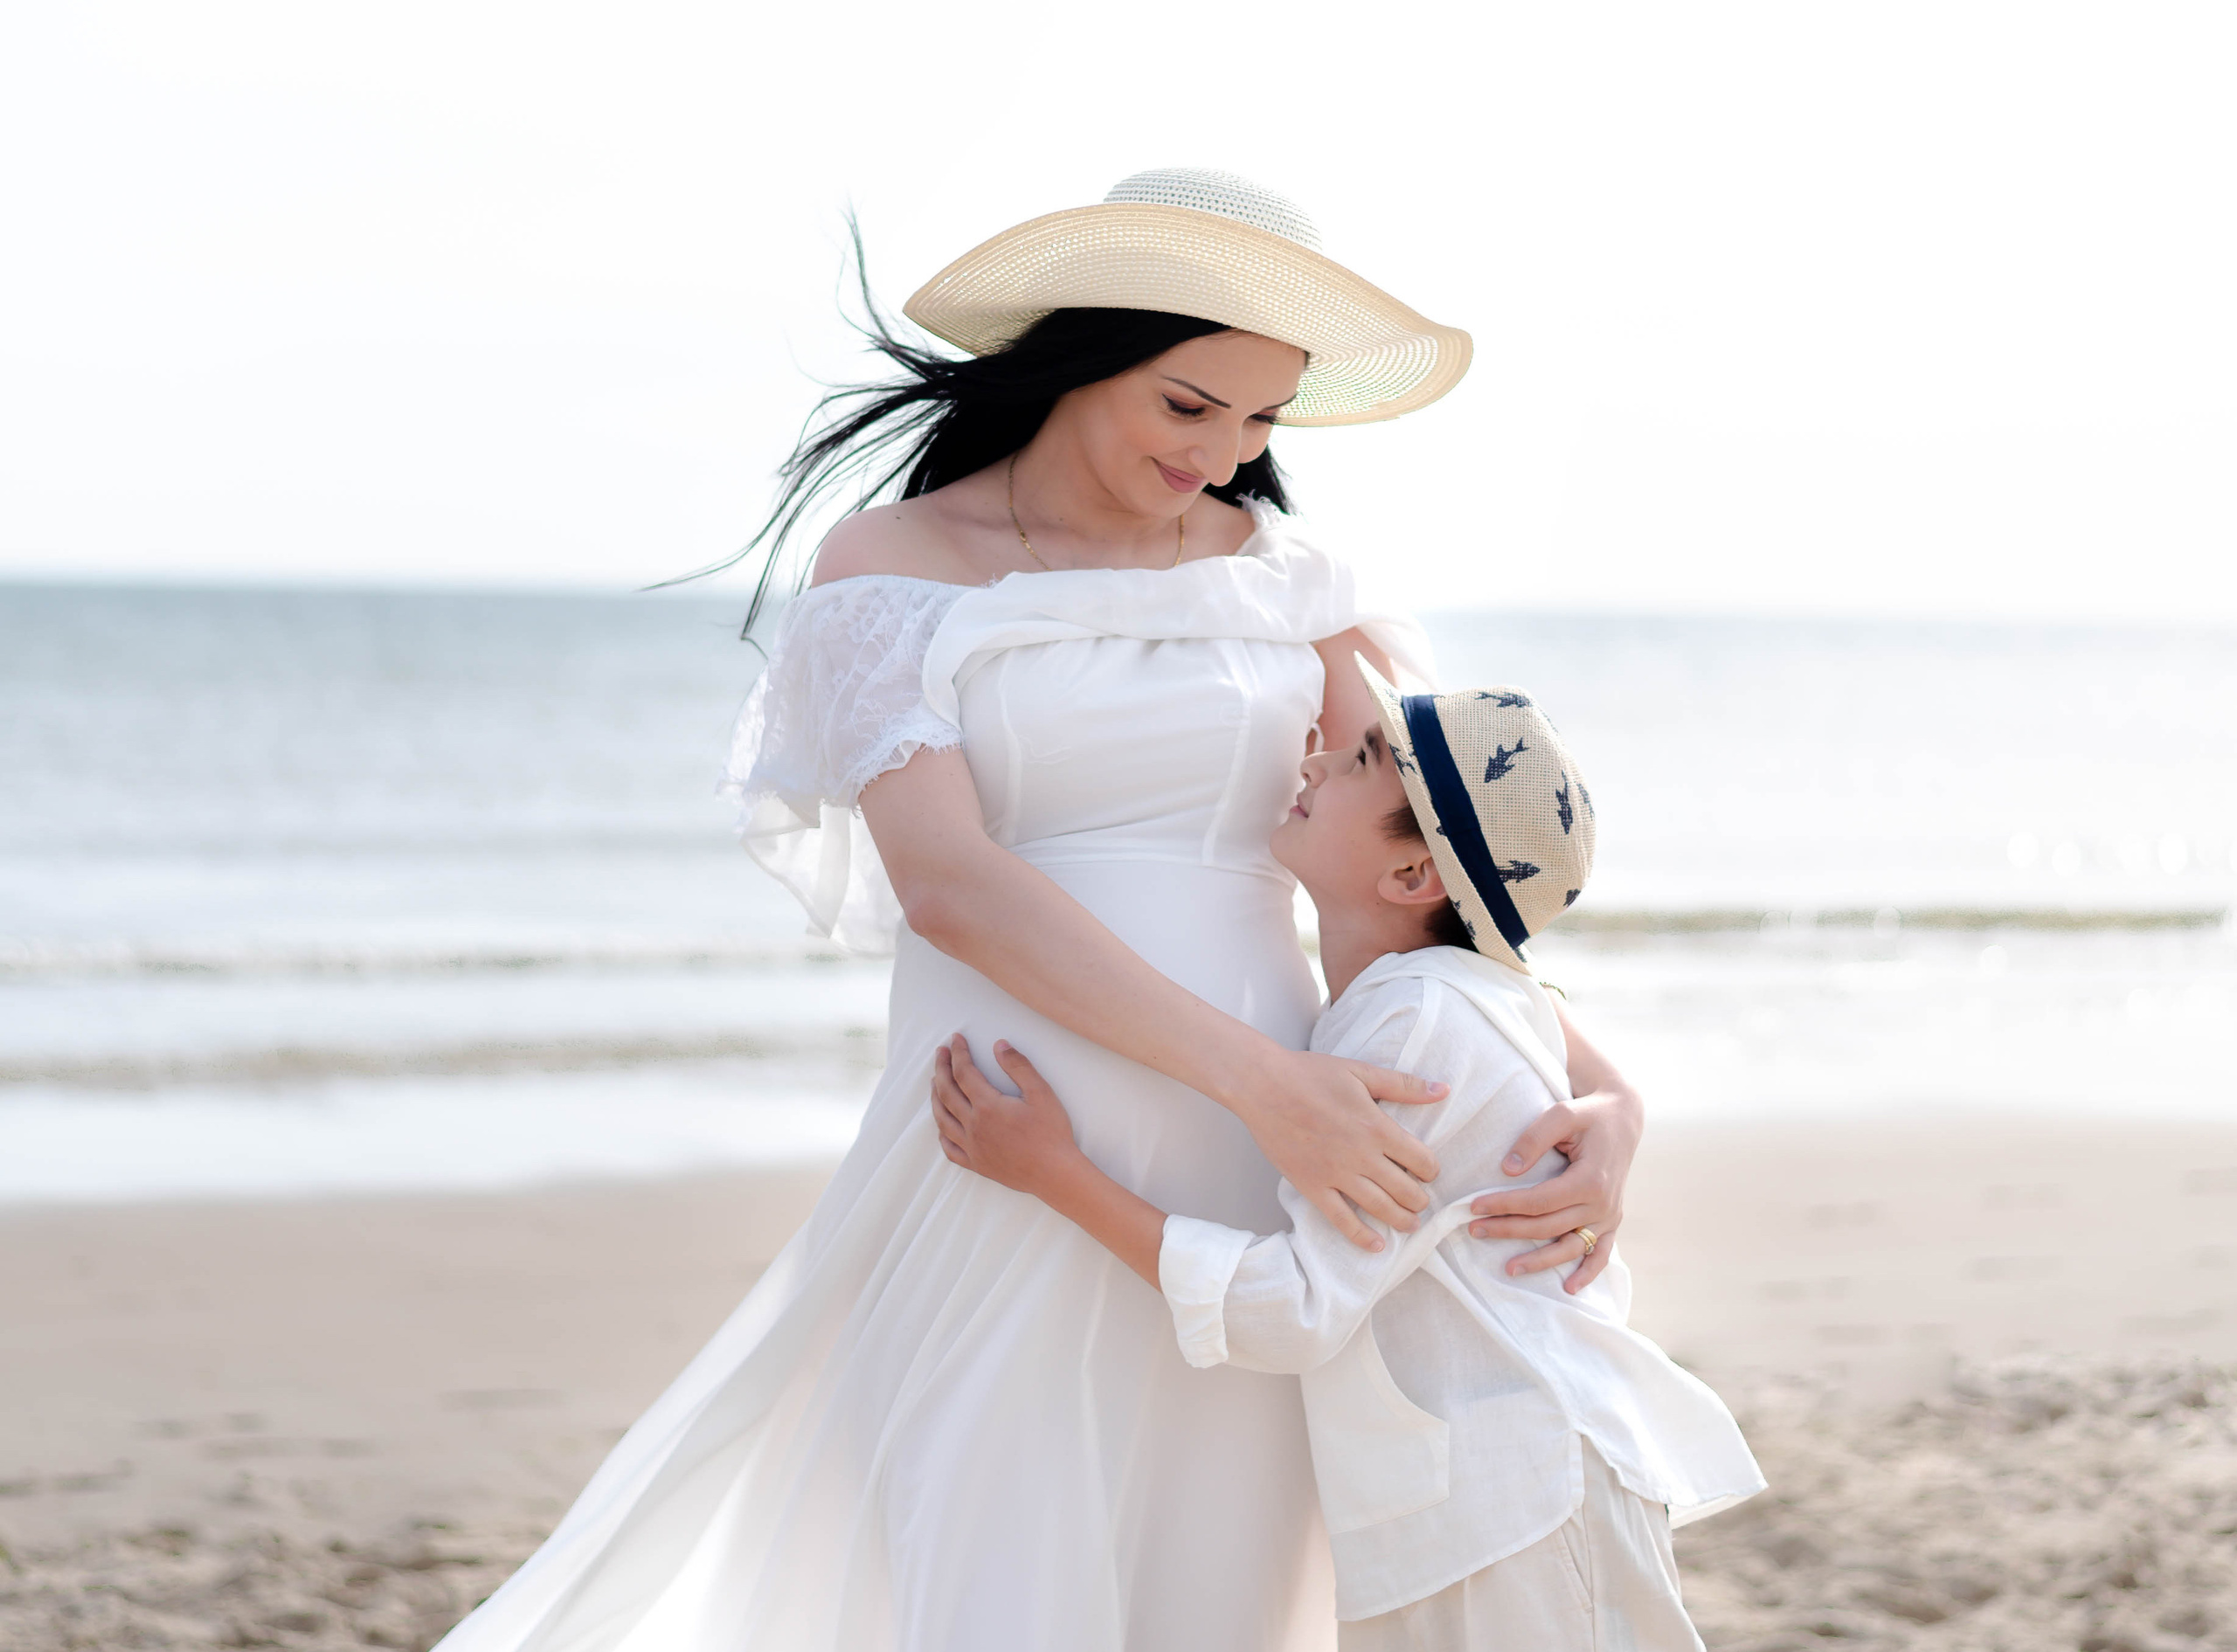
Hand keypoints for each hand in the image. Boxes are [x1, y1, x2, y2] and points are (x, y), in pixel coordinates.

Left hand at [931, 1035, 1082, 1197]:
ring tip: (934, 1082)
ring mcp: (972, 1147)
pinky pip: (949, 1148)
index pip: (964, 1072)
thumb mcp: (1041, 1093)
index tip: (956, 1039)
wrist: (1055, 1173)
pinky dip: (942, 1133)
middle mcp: (973, 1126)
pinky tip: (943, 1125)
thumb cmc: (1051, 1133)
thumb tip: (999, 1045)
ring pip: (942, 1119)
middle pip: (947, 1092)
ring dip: (935, 1097)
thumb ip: (1019, 1066)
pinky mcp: (976, 1164)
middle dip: (941, 1069)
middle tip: (941, 1053)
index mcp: (987, 1106)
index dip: (959, 1053)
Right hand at [1229, 1049, 1445, 1253]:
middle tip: (1421, 1201)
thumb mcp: (1361, 1072)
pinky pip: (1340, 1219)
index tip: (1429, 1171)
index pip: (1421, 1160)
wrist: (1262, 1085)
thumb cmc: (1311, 1074)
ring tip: (1410, 1225)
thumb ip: (1404, 1085)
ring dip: (1401, 1220)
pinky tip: (1375, 1246)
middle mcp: (1361, 1156)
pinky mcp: (1311, 1186)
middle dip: (1419, 1199)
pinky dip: (1360, 1236)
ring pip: (1379, 1208)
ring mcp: (1335, 1174)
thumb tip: (1443, 1089)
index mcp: (1377, 1127)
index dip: (1431, 1170)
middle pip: (1405, 1189)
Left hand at [1466, 1084, 1641, 1291]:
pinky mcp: (1612, 1219)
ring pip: (1571, 1246)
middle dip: (1508, 1230)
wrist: (1623, 1116)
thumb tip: (1508, 1170)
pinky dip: (1588, 1272)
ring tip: (1508, 1270)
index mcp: (1591, 1179)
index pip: (1539, 1201)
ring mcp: (1609, 1215)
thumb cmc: (1588, 1113)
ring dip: (1540, 1261)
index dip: (1505, 1206)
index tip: (1474, 1206)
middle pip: (1548, 1227)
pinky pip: (1602, 1252)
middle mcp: (1603, 1203)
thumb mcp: (1561, 1114)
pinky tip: (1569, 1288)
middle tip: (1474, 1230)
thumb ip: (1534, 1139)